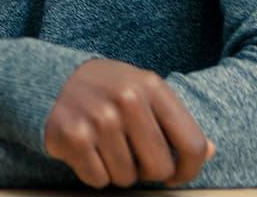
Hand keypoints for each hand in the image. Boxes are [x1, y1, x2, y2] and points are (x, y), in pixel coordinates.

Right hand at [44, 58, 214, 187]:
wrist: (46, 77)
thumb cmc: (103, 89)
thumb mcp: (142, 90)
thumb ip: (175, 119)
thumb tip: (210, 151)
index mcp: (152, 86)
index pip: (193, 145)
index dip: (189, 170)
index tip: (176, 174)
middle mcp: (127, 100)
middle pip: (160, 168)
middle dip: (147, 171)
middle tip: (131, 157)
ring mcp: (99, 118)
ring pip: (127, 178)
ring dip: (116, 171)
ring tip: (104, 148)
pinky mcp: (73, 136)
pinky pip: (98, 179)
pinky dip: (92, 172)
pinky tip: (86, 151)